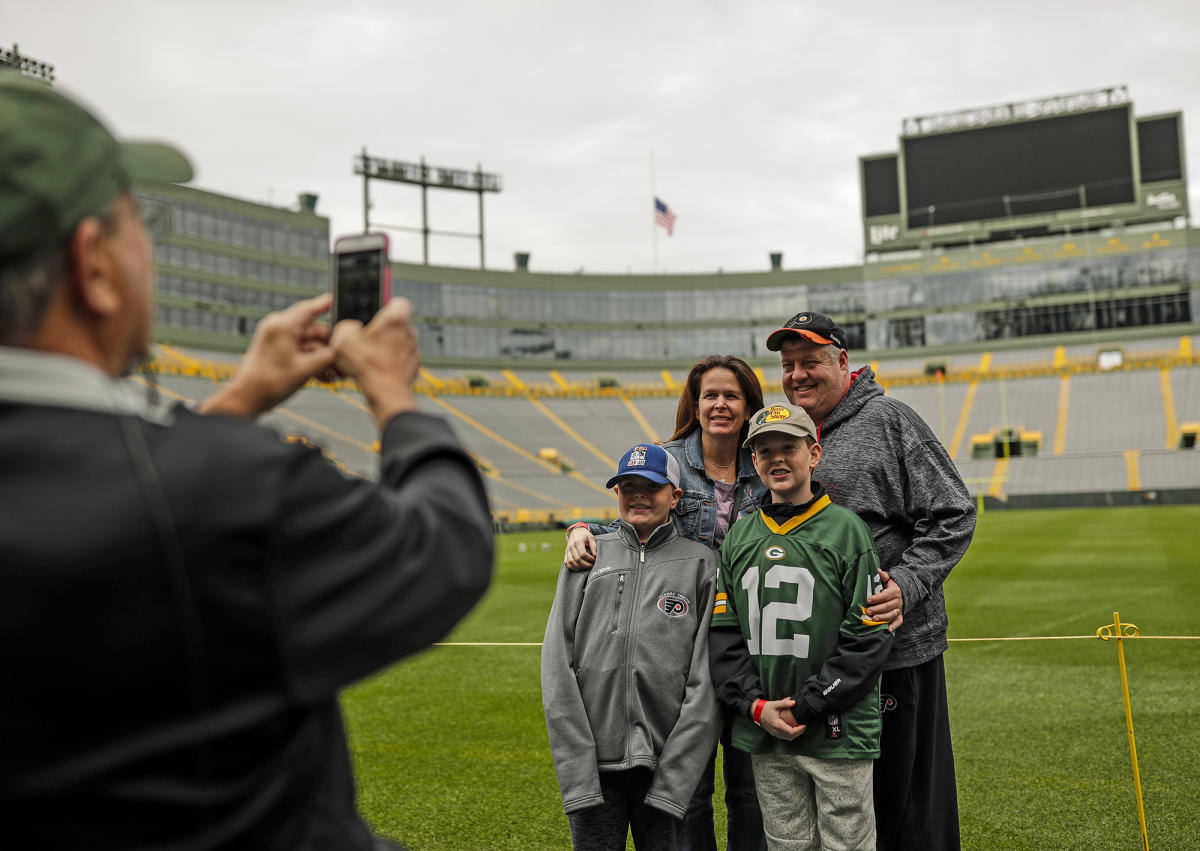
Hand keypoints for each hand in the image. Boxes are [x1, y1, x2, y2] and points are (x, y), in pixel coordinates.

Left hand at [199, 294, 334, 417]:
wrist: (247, 398)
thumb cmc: (268, 383)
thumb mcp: (305, 370)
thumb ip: (328, 357)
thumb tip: (343, 350)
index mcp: (282, 326)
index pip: (309, 308)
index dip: (327, 304)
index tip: (340, 299)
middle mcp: (279, 328)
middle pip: (314, 330)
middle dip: (330, 346)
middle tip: (345, 359)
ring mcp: (278, 339)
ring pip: (310, 343)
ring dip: (324, 358)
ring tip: (337, 373)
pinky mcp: (278, 350)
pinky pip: (302, 351)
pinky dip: (313, 362)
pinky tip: (325, 376)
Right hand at [331, 297, 419, 429]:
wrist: (386, 395)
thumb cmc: (368, 367)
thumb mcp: (343, 339)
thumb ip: (345, 325)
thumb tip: (349, 327)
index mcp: (396, 318)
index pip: (398, 301)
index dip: (384, 305)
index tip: (374, 312)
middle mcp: (410, 332)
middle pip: (396, 323)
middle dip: (382, 329)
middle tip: (366, 337)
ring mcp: (413, 351)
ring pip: (398, 342)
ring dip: (386, 346)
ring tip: (368, 356)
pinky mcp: (413, 367)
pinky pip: (400, 359)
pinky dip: (389, 362)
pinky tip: (375, 368)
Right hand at [563, 527, 596, 570]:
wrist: (576, 531)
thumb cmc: (585, 535)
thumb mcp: (591, 538)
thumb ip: (593, 546)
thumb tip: (595, 555)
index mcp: (578, 541)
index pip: (582, 554)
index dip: (589, 558)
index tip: (594, 560)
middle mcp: (571, 546)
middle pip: (577, 559)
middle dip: (585, 564)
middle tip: (591, 565)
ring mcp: (567, 550)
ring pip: (571, 561)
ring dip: (579, 566)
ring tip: (585, 567)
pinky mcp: (566, 552)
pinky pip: (566, 562)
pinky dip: (571, 567)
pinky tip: (577, 569)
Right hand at [759, 698, 805, 740]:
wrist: (756, 712)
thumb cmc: (765, 708)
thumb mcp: (775, 704)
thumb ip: (785, 703)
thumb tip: (795, 702)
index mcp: (777, 724)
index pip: (791, 732)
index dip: (800, 730)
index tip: (804, 724)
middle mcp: (776, 731)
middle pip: (791, 737)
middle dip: (800, 732)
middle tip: (804, 726)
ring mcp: (775, 733)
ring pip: (788, 738)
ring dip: (795, 734)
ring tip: (800, 728)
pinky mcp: (774, 734)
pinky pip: (785, 737)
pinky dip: (791, 735)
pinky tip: (793, 729)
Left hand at [866, 569, 903, 631]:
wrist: (905, 591)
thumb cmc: (892, 585)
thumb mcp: (889, 579)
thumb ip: (882, 575)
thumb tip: (876, 569)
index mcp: (895, 591)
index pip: (885, 595)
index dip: (877, 598)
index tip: (868, 600)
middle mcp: (898, 601)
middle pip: (888, 606)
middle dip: (877, 609)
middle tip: (868, 611)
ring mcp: (900, 609)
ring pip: (892, 614)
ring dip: (883, 617)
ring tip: (874, 619)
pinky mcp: (900, 615)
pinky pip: (899, 621)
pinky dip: (894, 626)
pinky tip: (888, 629)